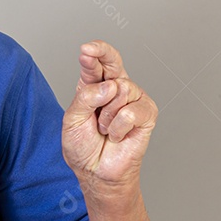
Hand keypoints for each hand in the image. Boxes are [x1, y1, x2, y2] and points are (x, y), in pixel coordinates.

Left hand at [61, 40, 156, 188]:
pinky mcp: (147, 113)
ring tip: (105, 129)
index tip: (86, 49)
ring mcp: (133, 98)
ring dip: (107, 115)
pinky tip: (117, 136)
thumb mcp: (73, 119)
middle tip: (90, 53)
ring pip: (121, 89)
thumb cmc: (83, 145)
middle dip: (104, 55)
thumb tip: (112, 85)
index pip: (96, 64)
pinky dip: (119, 127)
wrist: (96, 171)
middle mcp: (115, 88)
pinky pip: (130, 111)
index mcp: (94, 86)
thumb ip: (86, 98)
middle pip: (114, 63)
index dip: (94, 53)